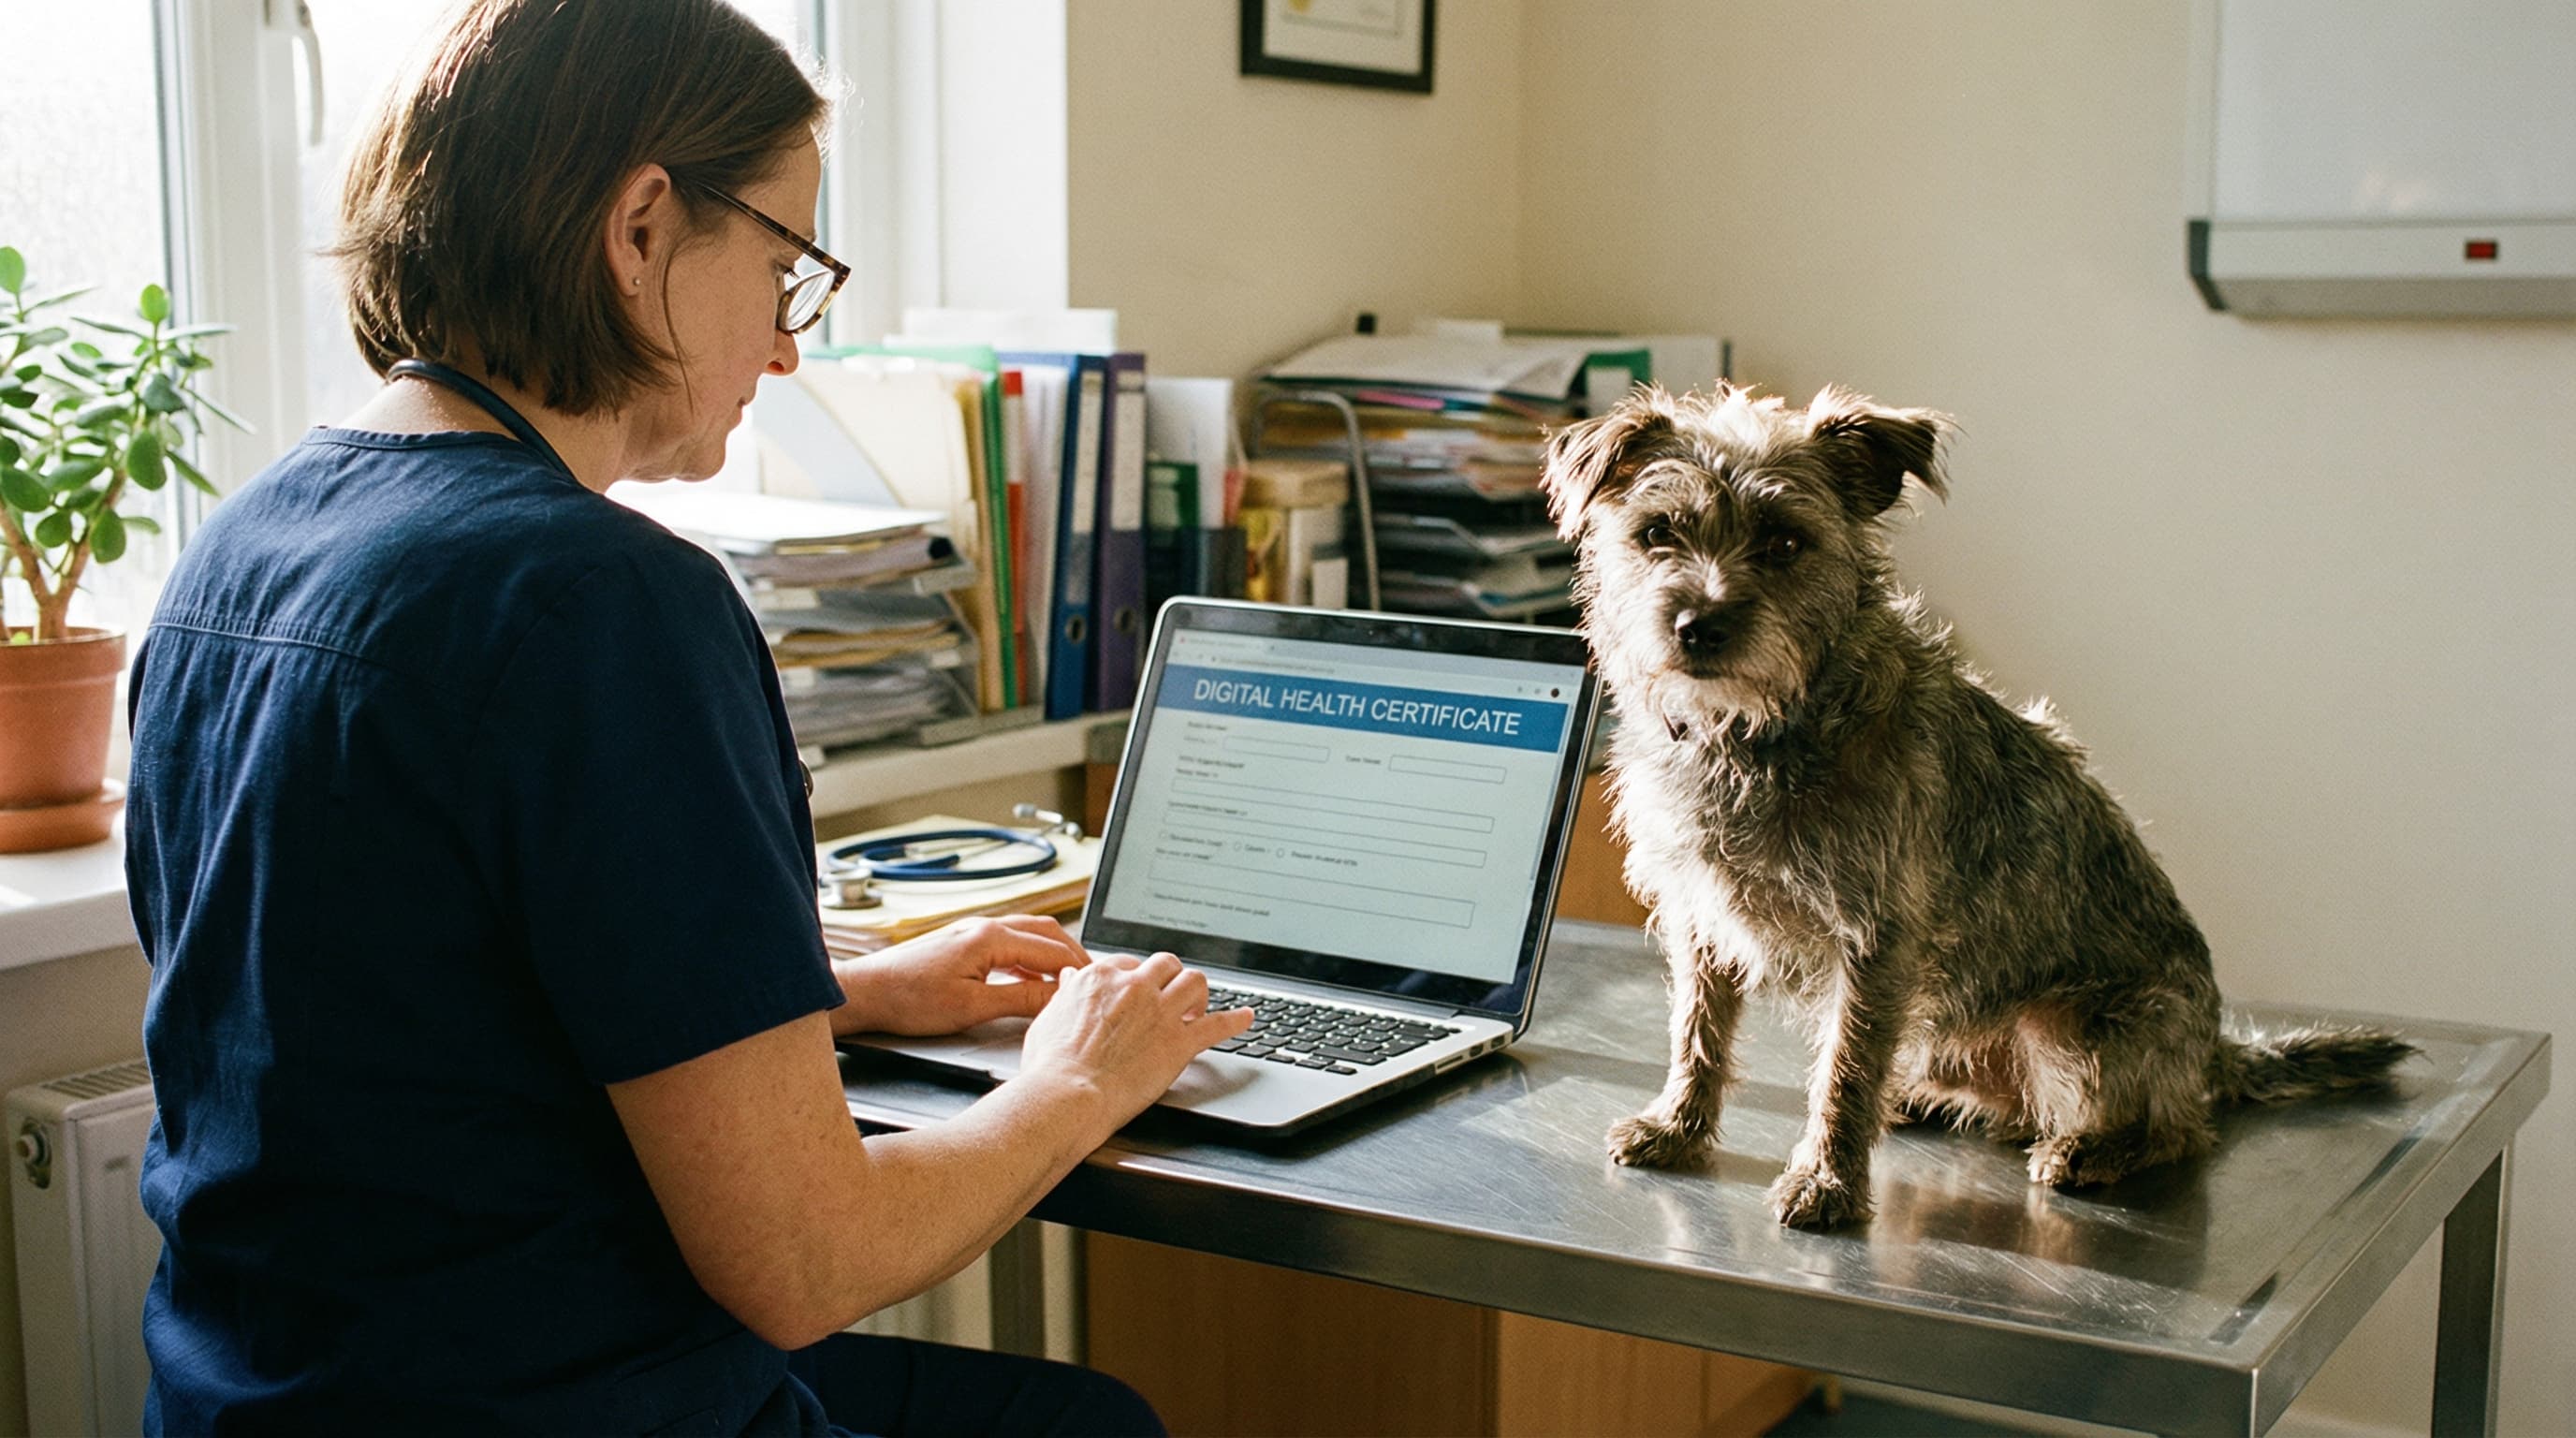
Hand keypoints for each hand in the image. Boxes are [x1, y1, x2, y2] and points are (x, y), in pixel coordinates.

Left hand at [829, 915, 1088, 1037]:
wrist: (867, 991)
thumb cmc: (909, 999)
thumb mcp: (972, 1007)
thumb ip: (1020, 1000)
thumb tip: (1058, 998)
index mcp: (991, 938)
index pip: (1052, 950)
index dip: (1079, 971)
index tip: (1098, 989)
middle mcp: (985, 927)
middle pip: (1046, 933)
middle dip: (1074, 955)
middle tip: (1094, 980)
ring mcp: (973, 933)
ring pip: (1029, 935)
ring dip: (1053, 954)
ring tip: (1070, 980)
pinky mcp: (963, 943)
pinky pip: (1010, 944)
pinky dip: (1030, 959)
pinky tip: (1032, 981)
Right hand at [1016, 952, 1253, 1130]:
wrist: (1067, 1095)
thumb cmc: (1052, 1065)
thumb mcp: (1049, 1017)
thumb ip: (1068, 993)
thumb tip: (1072, 976)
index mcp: (1102, 977)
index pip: (1131, 964)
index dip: (1138, 979)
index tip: (1140, 992)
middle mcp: (1135, 987)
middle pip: (1166, 964)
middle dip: (1170, 978)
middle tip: (1170, 995)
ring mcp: (1160, 1012)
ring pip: (1194, 981)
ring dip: (1198, 993)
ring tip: (1197, 1006)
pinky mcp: (1180, 1042)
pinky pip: (1218, 1024)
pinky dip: (1236, 1020)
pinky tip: (1247, 1018)